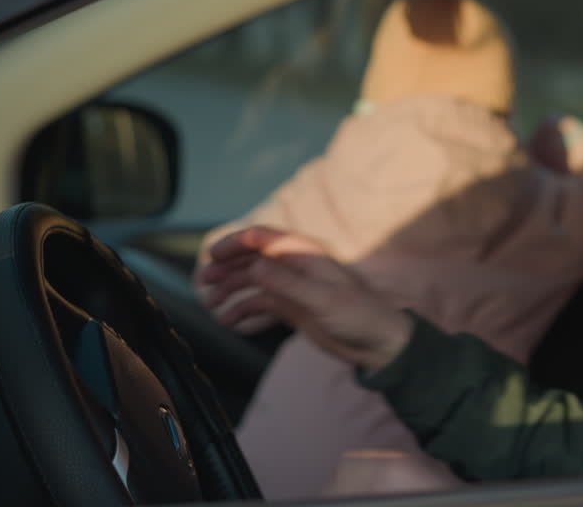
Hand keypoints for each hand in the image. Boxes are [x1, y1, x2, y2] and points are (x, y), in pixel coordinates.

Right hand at [198, 226, 413, 371]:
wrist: (378, 344)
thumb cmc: (358, 316)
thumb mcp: (321, 298)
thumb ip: (285, 282)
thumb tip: (253, 265)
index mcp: (306, 255)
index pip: (264, 238)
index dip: (236, 243)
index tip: (211, 256)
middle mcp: (297, 267)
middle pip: (253, 259)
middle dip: (227, 268)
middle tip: (203, 283)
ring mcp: (294, 288)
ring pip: (254, 282)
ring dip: (232, 290)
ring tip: (212, 305)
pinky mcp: (294, 308)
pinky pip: (261, 305)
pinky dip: (244, 312)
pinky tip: (231, 323)